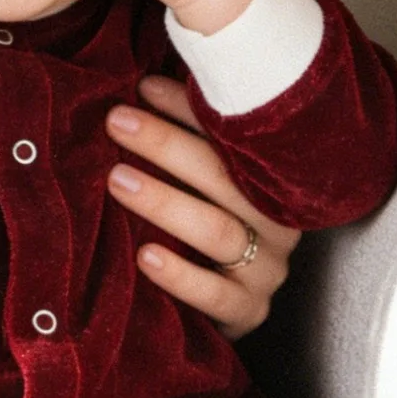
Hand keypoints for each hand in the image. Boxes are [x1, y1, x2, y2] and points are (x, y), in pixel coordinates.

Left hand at [106, 76, 297, 338]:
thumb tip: (144, 86)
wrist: (222, 303)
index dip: (189, 109)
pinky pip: (218, 296)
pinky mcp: (250, 312)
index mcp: (272, 179)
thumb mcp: (198, 176)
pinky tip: (145, 255)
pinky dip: (180, 275)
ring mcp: (268, 269)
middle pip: (226, 178)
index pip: (237, 136)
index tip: (143, 88)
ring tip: (117, 180)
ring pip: (219, 231)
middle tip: (117, 123)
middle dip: (167, 145)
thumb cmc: (204, 220)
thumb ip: (184, 134)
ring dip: (164, 202)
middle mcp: (278, 221)